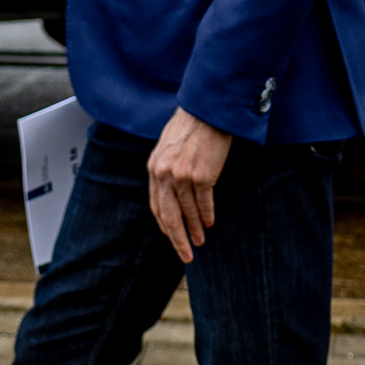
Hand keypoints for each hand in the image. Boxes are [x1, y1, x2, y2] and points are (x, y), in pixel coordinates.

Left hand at [148, 107, 232, 263]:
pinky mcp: (201, 175)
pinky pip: (203, 203)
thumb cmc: (192, 124)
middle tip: (185, 254)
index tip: (173, 238)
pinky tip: (210, 223)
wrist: (208, 109)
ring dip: (194, 230)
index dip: (165, 225)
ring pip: (187, 212)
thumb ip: (166, 167)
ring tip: (200, 242)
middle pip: (168, 216)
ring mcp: (181, 175)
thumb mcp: (169, 145)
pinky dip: (206, 216)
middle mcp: (164, 174)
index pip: (156, 206)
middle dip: (177, 238)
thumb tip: (171, 191)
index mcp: (154, 167)